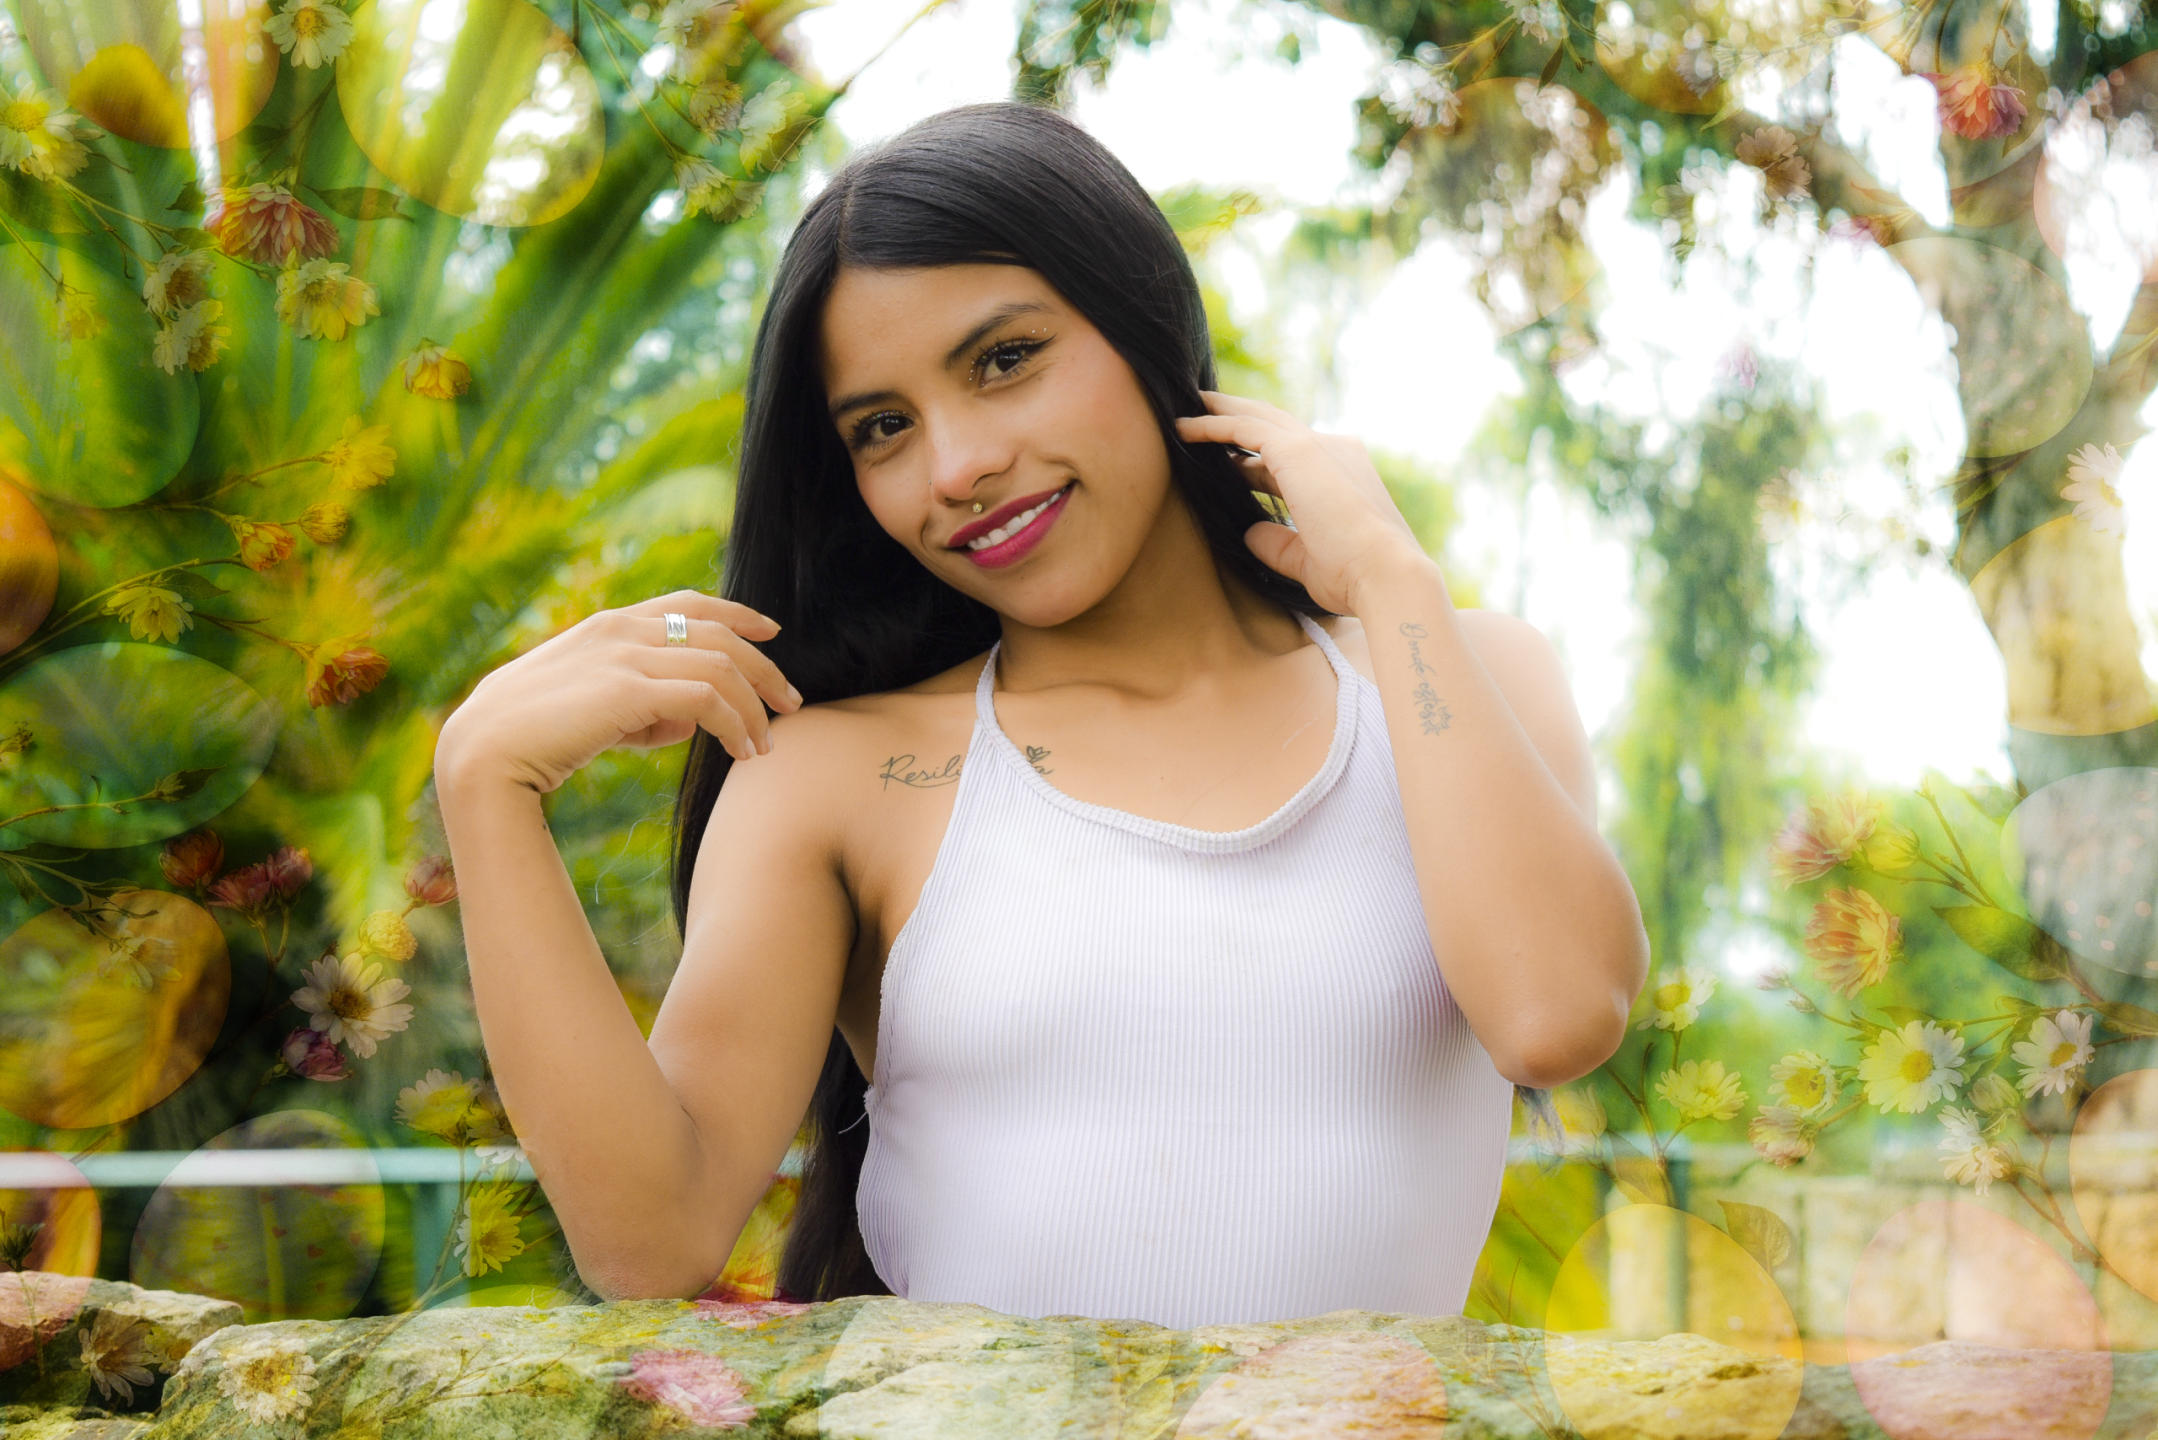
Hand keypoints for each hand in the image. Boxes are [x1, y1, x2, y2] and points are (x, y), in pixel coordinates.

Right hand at [435, 588, 802, 795]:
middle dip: (763, 668)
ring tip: (765, 745)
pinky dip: (735, 725)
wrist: (483, 752)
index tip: (771, 631)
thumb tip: (689, 720)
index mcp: (609, 625)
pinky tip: (741, 750)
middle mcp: (621, 630)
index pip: (689, 603)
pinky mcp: (628, 691)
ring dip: (754, 707)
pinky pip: (707, 699)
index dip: (737, 614)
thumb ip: (642, 706)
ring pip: (720, 667)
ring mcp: (625, 656)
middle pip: (718, 634)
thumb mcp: (592, 710)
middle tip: (791, 703)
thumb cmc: (532, 737)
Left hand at [1173, 390, 1434, 614]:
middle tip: (1200, 412)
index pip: (1291, 458)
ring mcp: (1317, 445)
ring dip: (1219, 412)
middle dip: (1237, 419)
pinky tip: (1183, 428)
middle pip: (1274, 426)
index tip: (1226, 465)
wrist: (1385, 573)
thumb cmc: (1353, 575)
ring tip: (1185, 409)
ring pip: (1257, 418)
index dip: (1253, 461)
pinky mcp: (1296, 449)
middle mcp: (1334, 449)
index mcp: (1343, 472)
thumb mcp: (1306, 558)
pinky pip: (1243, 428)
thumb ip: (1277, 542)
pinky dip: (1212, 425)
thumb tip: (1249, 531)